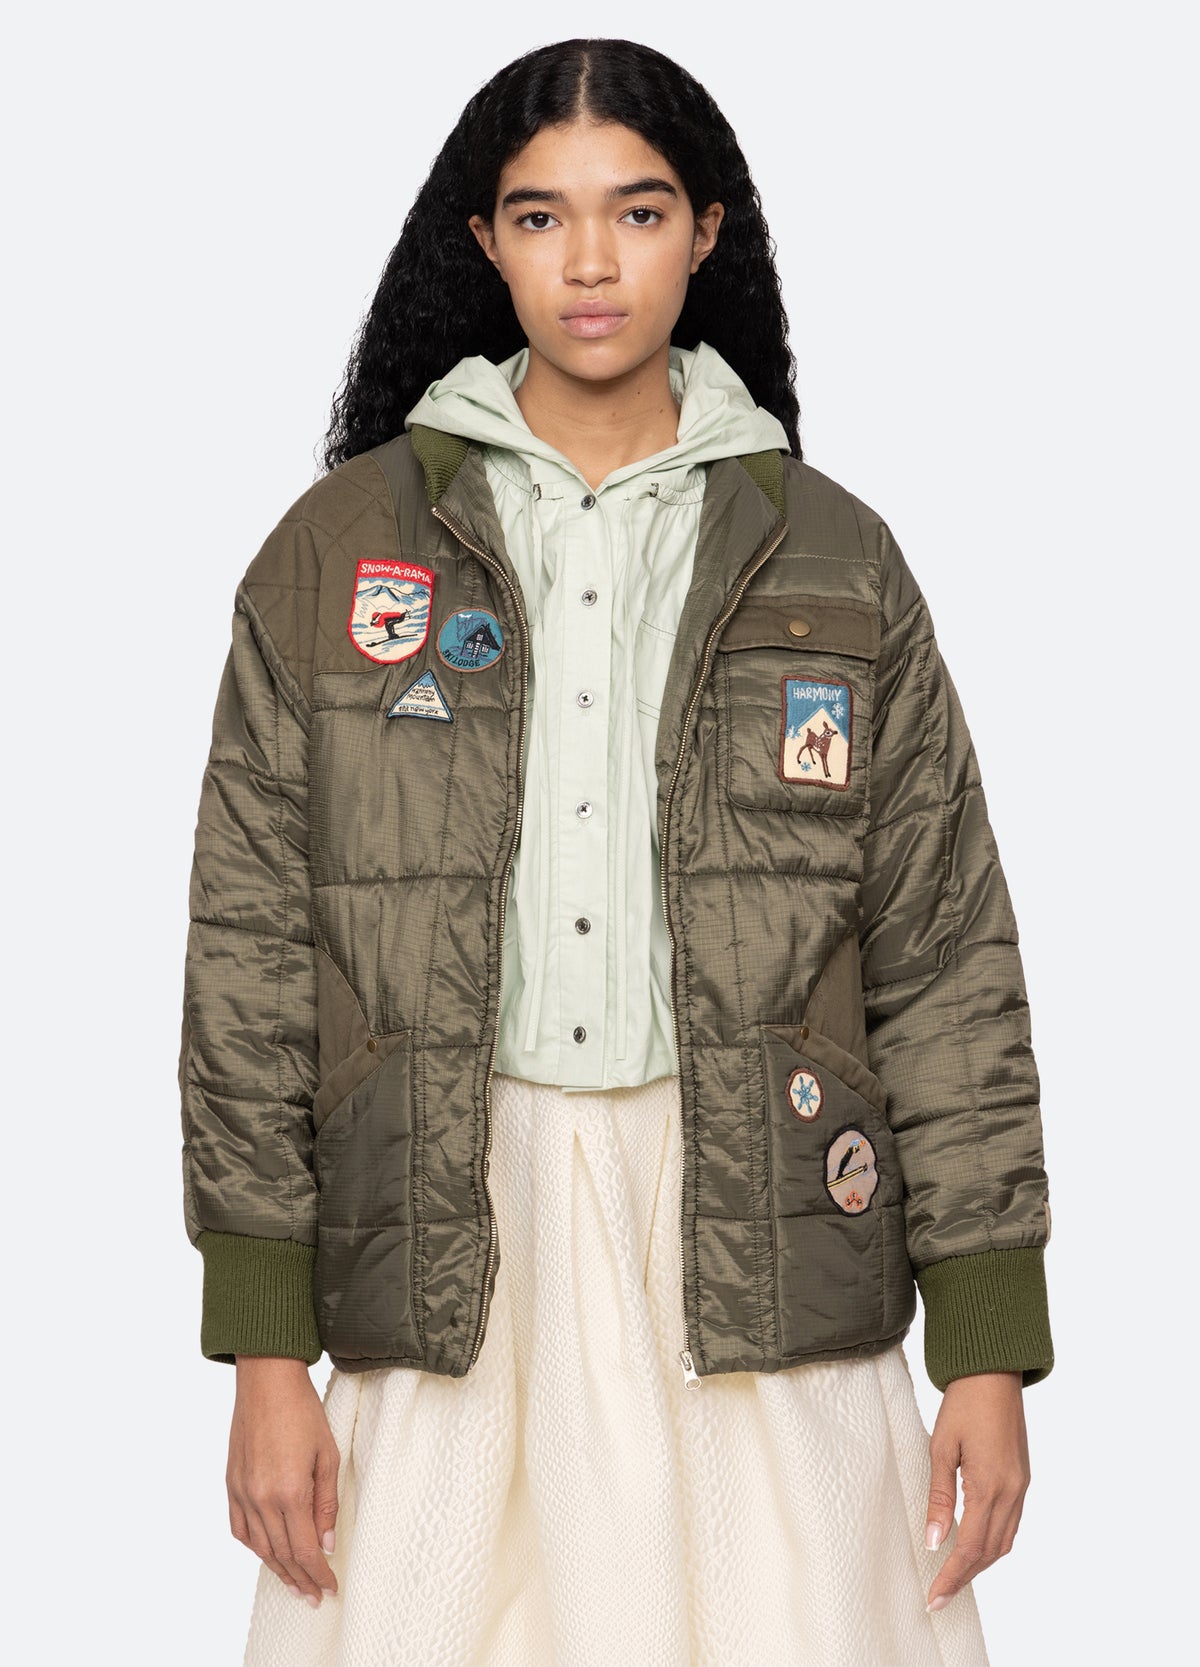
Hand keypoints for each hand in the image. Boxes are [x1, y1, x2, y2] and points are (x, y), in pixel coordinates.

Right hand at [227, 1356, 340, 1605]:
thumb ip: (326, 1503)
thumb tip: (326, 1543)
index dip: (319, 1574)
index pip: (305, 1550)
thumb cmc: (302, 1411)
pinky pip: (239, 1529)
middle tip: (314, 1596)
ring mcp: (242, 1493)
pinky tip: (266, 1555)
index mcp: (289, 1492)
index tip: (330, 1587)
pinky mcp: (231, 1485)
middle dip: (301, 1579)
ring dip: (278, 1569)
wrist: (266, 1381)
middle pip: (282, 1554)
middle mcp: (262, 1498)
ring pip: (259, 1547)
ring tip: (294, 1584)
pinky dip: (254, 1547)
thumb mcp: (327, 1454)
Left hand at [923, 1370, 1029, 1613]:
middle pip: (990, 1551)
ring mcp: (1021, 1486)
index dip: (952, 1577)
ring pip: (1004, 1541)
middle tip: (939, 1598)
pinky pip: (1011, 1524)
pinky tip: (975, 1546)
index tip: (934, 1598)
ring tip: (953, 1578)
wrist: (993, 1372)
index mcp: (990, 1486)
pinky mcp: (1022, 1478)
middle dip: (965, 1578)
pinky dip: (993, 1543)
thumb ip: (940, 1497)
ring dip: (980, 1564)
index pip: (970, 1547)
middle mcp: (1012, 1492)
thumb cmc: (963, 1404)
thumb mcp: (941, 1448)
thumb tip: (935, 1541)